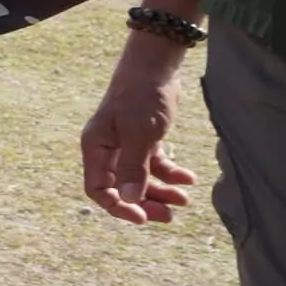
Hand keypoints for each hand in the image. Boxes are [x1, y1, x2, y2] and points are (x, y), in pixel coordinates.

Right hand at [82, 34, 200, 224]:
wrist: (155, 68)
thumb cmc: (141, 97)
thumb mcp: (139, 135)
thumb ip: (134, 168)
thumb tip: (130, 199)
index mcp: (96, 149)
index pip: (99, 189)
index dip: (118, 206)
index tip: (143, 217)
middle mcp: (108, 151)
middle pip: (122, 188)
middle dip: (145, 203)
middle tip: (168, 216)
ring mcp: (126, 146)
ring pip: (141, 179)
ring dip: (161, 192)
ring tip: (184, 200)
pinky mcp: (144, 140)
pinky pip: (155, 165)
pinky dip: (171, 174)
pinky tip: (188, 179)